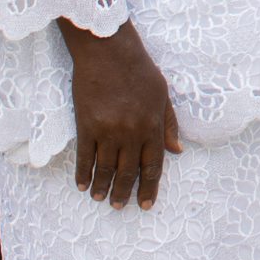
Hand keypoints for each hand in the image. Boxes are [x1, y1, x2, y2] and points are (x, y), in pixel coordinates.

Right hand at [59, 20, 182, 209]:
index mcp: (152, 125)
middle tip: (120, 207)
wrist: (109, 52)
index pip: (153, 164)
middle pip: (128, 171)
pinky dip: (83, 173)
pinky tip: (83, 184)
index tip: (147, 203)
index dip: (150, 186)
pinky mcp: (86, 125)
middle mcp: (132, 132)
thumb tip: (177, 151)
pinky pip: (84, 157)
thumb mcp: (162, 94)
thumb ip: (168, 124)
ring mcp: (108, 130)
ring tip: (100, 199)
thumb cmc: (139, 70)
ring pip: (105, 168)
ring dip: (103, 187)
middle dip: (125, 192)